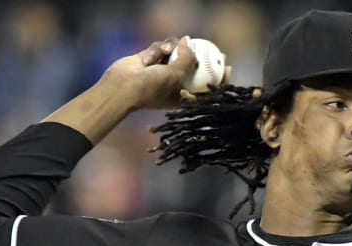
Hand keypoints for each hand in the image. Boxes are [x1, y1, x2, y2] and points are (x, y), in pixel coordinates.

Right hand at [98, 37, 231, 110]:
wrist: (122, 87)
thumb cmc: (152, 88)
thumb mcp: (177, 75)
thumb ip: (188, 58)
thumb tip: (190, 43)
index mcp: (182, 95)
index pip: (205, 87)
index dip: (218, 78)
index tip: (228, 68)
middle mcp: (173, 83)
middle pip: (193, 67)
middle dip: (202, 56)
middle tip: (213, 48)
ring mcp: (161, 70)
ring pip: (176, 52)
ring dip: (173, 49)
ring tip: (168, 50)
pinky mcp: (150, 59)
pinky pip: (161, 47)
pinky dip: (159, 48)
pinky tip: (153, 55)